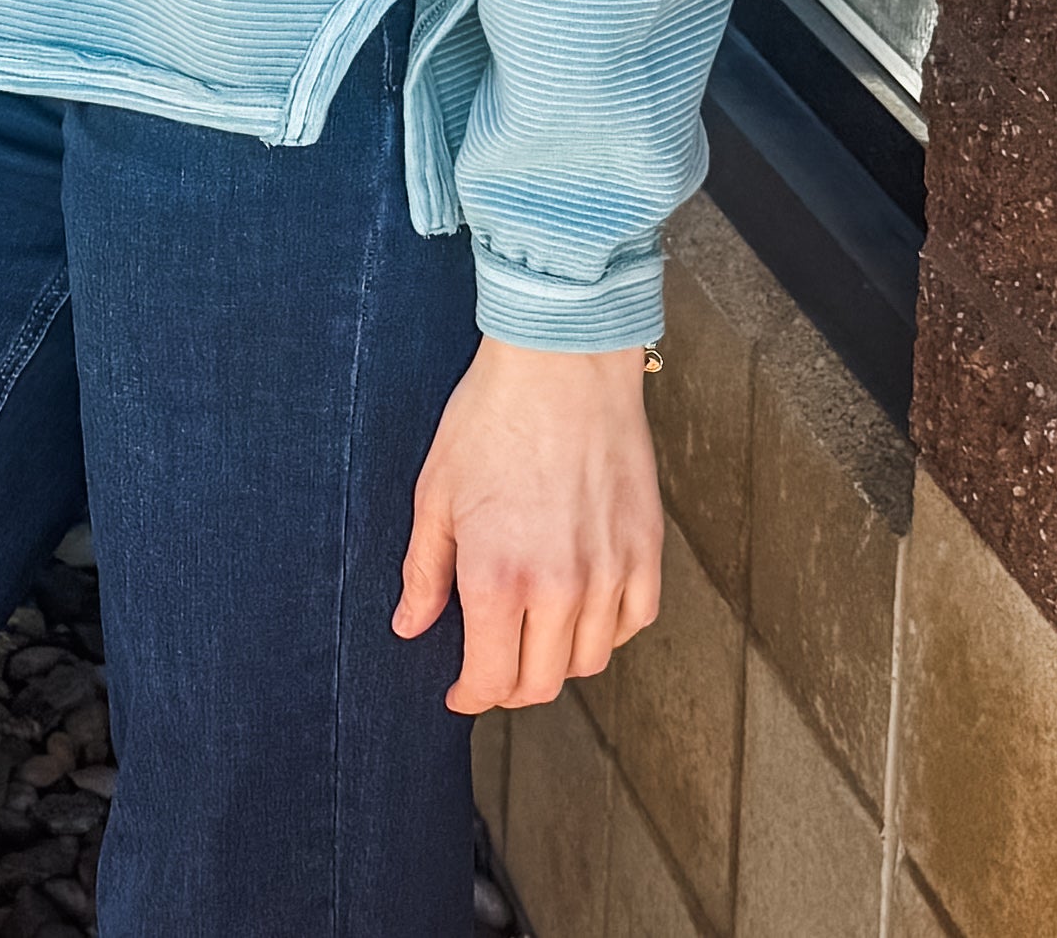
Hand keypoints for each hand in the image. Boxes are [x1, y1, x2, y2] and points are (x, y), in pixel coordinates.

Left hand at [391, 336, 663, 711]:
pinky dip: (609, 627)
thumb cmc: (491, 416)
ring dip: (558, 659)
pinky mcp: (646, 548)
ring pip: (589, 659)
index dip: (471, 696)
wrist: (562, 360)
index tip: (461, 691)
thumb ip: (424, 571)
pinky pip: (635, 620)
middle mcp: (557, 587)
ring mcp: (609, 570)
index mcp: (496, 577)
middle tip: (494, 665)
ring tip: (536, 632)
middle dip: (510, 686)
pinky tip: (585, 605)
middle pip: (541, 682)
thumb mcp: (436, 492)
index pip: (490, 681)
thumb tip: (411, 627)